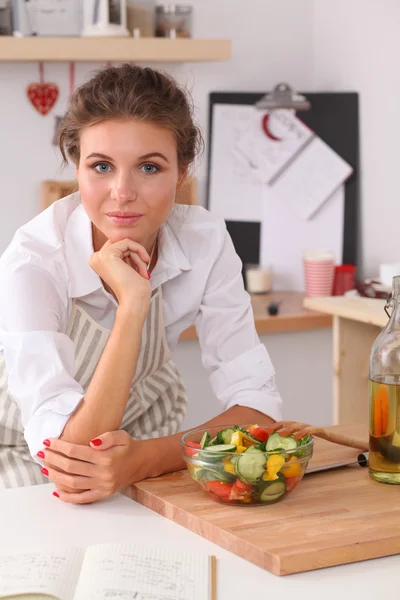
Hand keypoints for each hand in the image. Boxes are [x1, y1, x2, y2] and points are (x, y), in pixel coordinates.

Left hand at [41, 431, 158, 503]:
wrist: (141, 462)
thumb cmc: (128, 447)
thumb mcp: (121, 435)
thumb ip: (107, 437)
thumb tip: (92, 443)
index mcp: (105, 457)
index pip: (76, 452)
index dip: (59, 446)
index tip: (48, 442)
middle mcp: (103, 473)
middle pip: (71, 467)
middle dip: (53, 459)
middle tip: (42, 454)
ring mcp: (103, 485)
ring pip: (73, 483)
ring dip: (56, 476)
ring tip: (45, 469)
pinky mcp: (103, 494)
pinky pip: (83, 499)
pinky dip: (68, 497)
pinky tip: (57, 491)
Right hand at [89, 239, 150, 307]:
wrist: (133, 301)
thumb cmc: (134, 288)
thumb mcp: (127, 266)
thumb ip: (124, 254)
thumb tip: (129, 241)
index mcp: (98, 262)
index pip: (117, 247)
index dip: (132, 255)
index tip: (141, 268)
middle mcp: (95, 258)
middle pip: (120, 244)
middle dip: (135, 255)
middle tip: (143, 270)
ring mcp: (99, 256)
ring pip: (125, 244)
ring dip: (138, 257)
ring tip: (142, 271)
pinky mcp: (108, 254)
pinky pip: (128, 243)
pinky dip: (139, 251)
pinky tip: (144, 263)